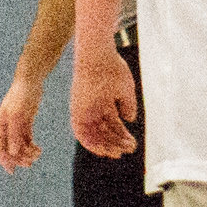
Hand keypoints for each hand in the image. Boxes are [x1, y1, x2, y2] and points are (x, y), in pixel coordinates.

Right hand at [0, 77, 42, 170]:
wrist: (30, 82)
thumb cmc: (22, 97)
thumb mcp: (18, 116)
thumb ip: (15, 134)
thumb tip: (14, 152)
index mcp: (0, 126)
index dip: (4, 161)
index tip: (13, 171)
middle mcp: (6, 128)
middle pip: (10, 150)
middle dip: (19, 158)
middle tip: (31, 162)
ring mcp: (15, 126)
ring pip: (19, 146)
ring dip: (27, 153)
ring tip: (38, 153)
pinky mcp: (25, 123)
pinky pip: (26, 140)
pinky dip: (32, 147)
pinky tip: (39, 149)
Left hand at [69, 42, 137, 158]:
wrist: (96, 55)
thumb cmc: (112, 68)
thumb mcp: (124, 89)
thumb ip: (126, 104)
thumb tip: (129, 119)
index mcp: (102, 102)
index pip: (111, 124)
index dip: (120, 136)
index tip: (131, 143)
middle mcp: (90, 108)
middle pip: (103, 131)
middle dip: (116, 142)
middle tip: (128, 149)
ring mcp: (82, 109)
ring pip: (93, 134)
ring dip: (105, 145)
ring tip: (119, 152)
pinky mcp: (76, 110)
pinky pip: (81, 132)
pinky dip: (91, 143)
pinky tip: (104, 150)